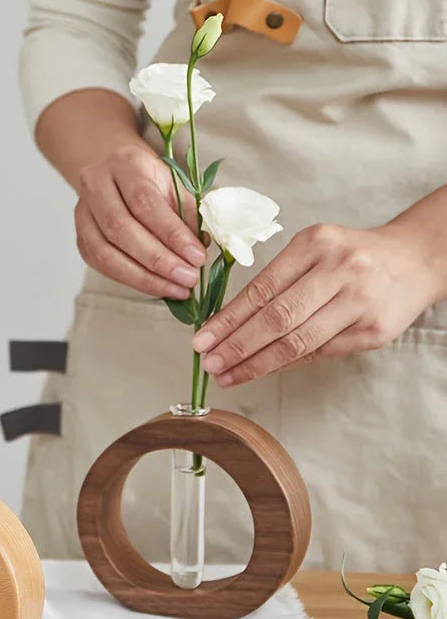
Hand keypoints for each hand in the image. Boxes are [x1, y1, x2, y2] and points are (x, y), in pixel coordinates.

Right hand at [75, 144, 205, 299]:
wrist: (114, 174)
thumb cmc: (149, 180)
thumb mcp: (173, 184)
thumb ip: (188, 212)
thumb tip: (200, 248)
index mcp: (124, 164)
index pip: (145, 202)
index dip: (172, 233)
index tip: (197, 256)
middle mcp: (96, 185)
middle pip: (121, 229)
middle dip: (158, 260)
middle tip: (188, 278)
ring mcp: (82, 214)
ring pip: (106, 253)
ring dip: (144, 277)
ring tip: (176, 289)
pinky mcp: (80, 239)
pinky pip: (102, 266)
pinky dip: (131, 280)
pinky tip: (156, 287)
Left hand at [193, 201, 446, 387]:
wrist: (415, 260)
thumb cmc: (352, 256)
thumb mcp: (314, 250)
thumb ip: (278, 282)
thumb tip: (228, 325)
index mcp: (316, 244)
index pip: (262, 288)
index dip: (228, 319)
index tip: (202, 339)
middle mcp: (339, 270)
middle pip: (277, 318)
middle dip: (236, 345)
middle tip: (209, 363)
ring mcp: (359, 302)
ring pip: (298, 342)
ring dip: (256, 363)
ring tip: (227, 374)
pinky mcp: (373, 331)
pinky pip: (320, 353)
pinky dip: (286, 364)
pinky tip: (262, 369)